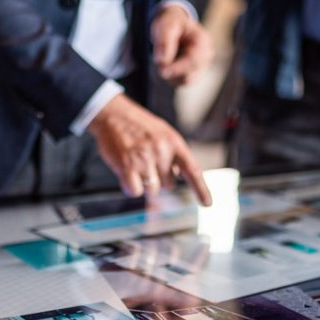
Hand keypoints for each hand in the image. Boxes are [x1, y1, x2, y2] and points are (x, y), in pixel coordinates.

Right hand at [87, 94, 211, 204]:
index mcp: (174, 142)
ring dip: (143, 183)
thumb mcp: (163, 134)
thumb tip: (179, 176)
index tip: (207, 204)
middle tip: (147, 163)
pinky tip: (125, 172)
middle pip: (168, 185)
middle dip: (159, 179)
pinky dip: (130, 186)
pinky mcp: (127, 167)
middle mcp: (161, 151)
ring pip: (152, 190)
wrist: (113, 114)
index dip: (201, 190)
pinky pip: (135, 191)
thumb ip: (173, 154)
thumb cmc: (138, 126)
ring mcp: (144, 159)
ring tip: (135, 165)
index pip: (193, 170)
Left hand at [151, 5, 213, 85]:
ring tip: (162, 61)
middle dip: (172, 73)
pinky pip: (180, 83)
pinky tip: (165, 66)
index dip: (178, 68)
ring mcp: (200, 66)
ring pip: (185, 81)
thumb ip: (164, 42)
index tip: (162, 71)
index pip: (194, 60)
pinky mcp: (192, 74)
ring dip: (170, 76)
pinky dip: (170, 78)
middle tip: (157, 67)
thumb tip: (161, 62)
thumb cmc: (171, 24)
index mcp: (203, 41)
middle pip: (190, 74)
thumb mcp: (166, 26)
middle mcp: (205, 55)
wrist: (173, 26)